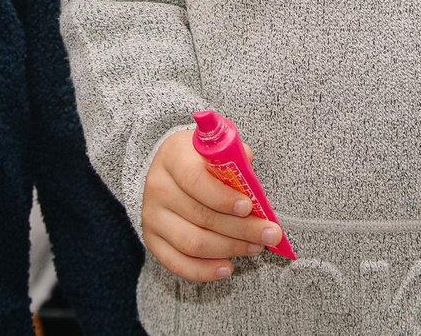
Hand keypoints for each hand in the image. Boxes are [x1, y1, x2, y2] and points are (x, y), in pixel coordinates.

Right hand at [138, 129, 283, 282]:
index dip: (223, 197)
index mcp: (173, 157)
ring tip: (255, 247)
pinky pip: (177, 263)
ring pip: (192, 242)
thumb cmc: (201, 159)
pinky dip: (204, 270)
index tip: (249, 207)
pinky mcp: (152, 239)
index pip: (195, 180)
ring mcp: (152, 215)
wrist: (171, 169)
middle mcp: (158, 186)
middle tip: (269, 234)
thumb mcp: (216, 149)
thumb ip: (235, 161)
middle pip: (200, 215)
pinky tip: (227, 267)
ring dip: (229, 248)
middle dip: (241, 229)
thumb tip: (251, 183)